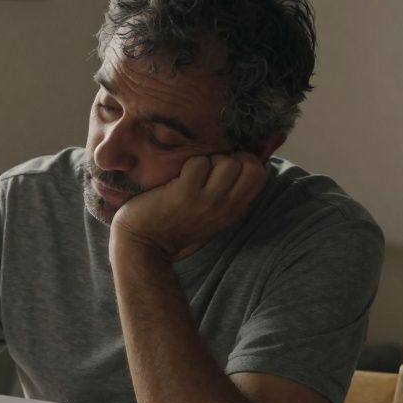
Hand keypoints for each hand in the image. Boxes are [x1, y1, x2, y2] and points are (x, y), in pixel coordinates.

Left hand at [110, 153, 266, 260]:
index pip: (260, 173)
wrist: (143, 245)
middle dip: (230, 158)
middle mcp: (225, 207)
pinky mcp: (184, 195)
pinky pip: (197, 163)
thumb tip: (243, 158)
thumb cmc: (176, 225)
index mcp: (234, 210)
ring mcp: (205, 202)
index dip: (245, 161)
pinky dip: (187, 165)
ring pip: (225, 161)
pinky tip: (176, 180)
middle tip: (208, 169)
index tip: (224, 167)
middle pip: (249, 164)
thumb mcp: (212, 214)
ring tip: (190, 175)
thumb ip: (228, 193)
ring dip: (207, 160)